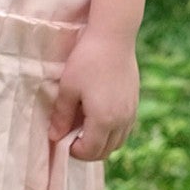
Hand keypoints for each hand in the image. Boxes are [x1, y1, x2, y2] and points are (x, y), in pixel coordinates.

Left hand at [49, 31, 138, 161]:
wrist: (113, 38)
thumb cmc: (86, 61)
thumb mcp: (68, 89)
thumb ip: (61, 116)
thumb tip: (55, 136)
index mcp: (104, 120)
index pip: (91, 151)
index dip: (75, 151)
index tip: (63, 140)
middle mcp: (121, 120)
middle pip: (107, 150)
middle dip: (88, 150)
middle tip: (72, 137)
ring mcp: (131, 112)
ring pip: (118, 141)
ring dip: (102, 141)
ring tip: (84, 127)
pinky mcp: (134, 102)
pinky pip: (125, 128)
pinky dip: (112, 131)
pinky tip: (98, 116)